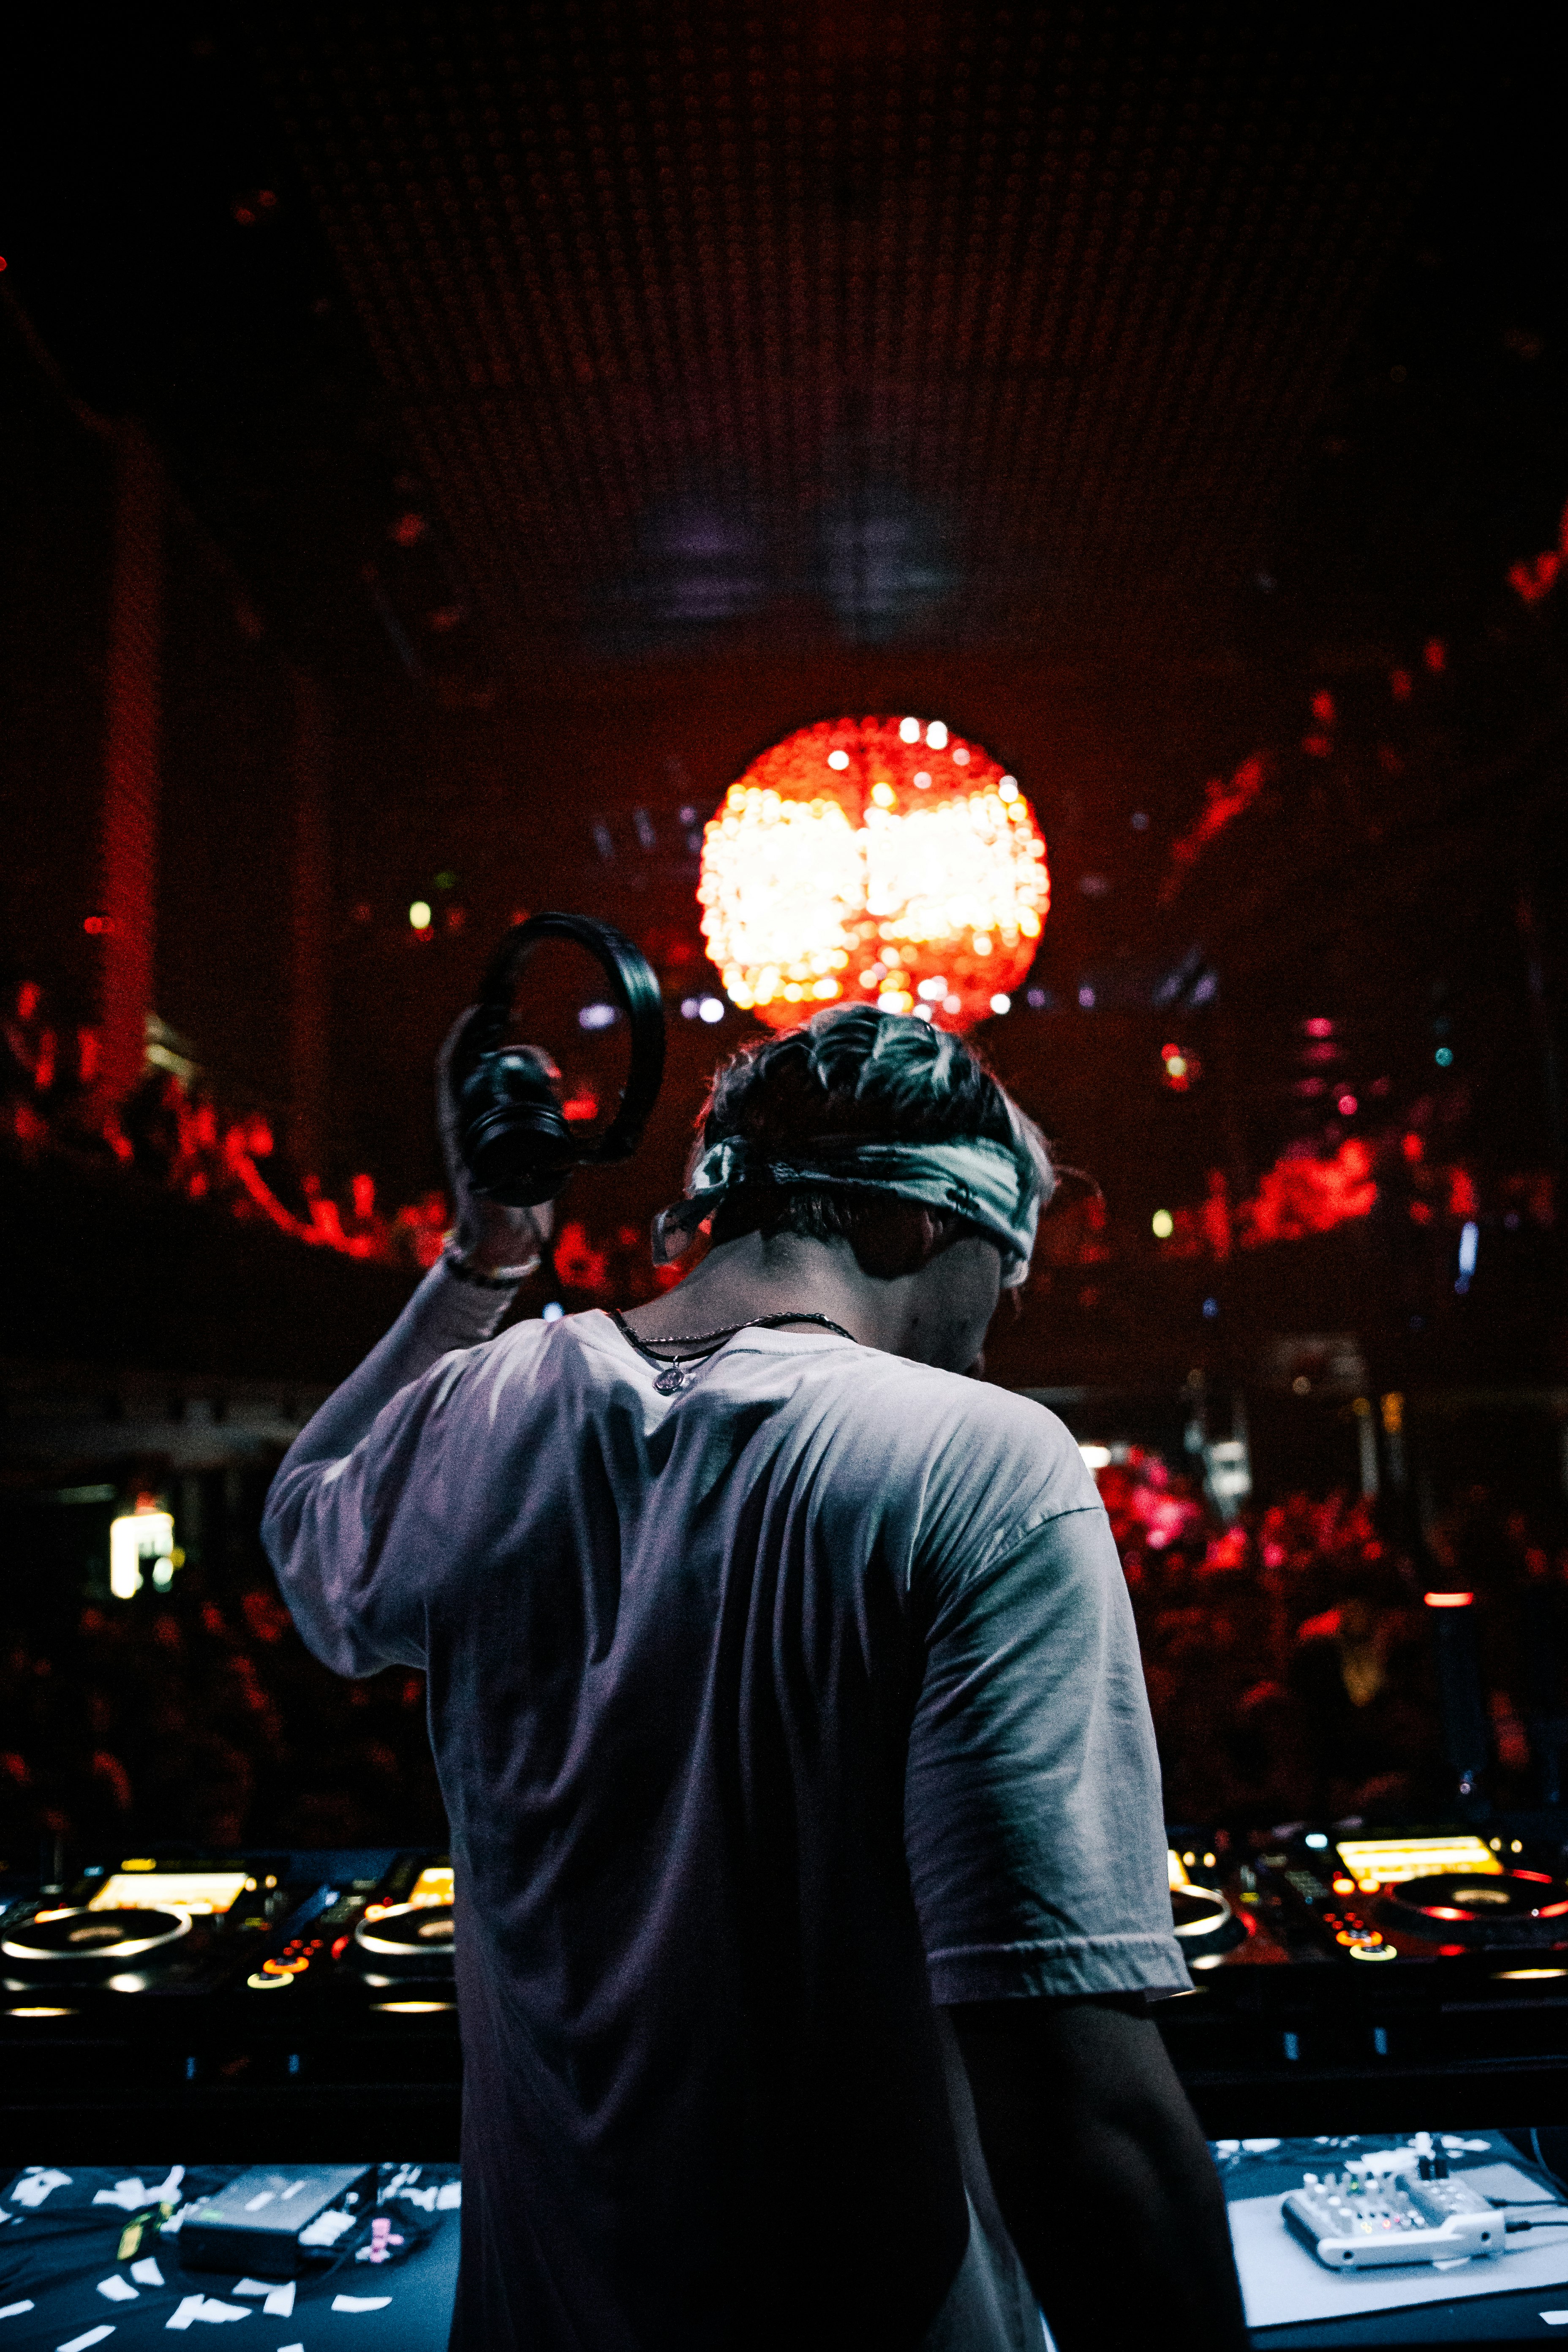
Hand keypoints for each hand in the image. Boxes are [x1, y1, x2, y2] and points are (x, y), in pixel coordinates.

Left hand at [436, 1010, 555, 1274]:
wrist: (501, 1245)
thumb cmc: (493, 1224)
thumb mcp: (494, 1202)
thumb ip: (498, 1184)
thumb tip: (508, 1162)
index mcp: (458, 1127)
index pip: (453, 1067)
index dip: (464, 1034)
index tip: (485, 1010)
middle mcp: (472, 1120)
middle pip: (486, 1066)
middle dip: (512, 1051)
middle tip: (545, 1065)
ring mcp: (493, 1127)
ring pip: (508, 1080)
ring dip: (530, 1069)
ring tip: (554, 1078)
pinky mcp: (514, 1137)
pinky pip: (528, 1100)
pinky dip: (542, 1089)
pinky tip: (558, 1092)